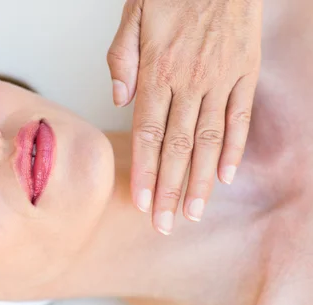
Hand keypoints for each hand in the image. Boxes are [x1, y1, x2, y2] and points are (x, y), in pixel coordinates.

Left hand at [107, 0, 261, 233]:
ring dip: (199, 180)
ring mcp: (220, 80)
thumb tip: (118, 101)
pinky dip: (233, 149)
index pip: (147, 135)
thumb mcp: (133, 15)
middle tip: (162, 224)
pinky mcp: (245, 72)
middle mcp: (189, 83)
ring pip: (208, 141)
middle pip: (176, 147)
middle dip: (168, 190)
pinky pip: (239, 118)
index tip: (140, 203)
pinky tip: (225, 177)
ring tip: (191, 213)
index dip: (143, 172)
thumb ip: (122, 59)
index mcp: (157, 72)